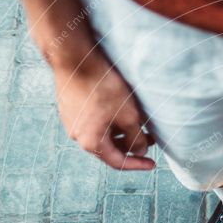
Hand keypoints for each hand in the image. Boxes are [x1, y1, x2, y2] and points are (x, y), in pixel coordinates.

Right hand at [53, 52, 155, 169]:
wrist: (74, 58)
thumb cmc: (103, 87)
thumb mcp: (129, 116)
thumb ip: (136, 139)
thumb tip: (139, 151)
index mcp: (91, 143)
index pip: (118, 162)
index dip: (138, 164)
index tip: (152, 164)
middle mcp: (77, 136)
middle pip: (109, 149)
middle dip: (131, 145)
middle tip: (150, 139)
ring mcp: (71, 122)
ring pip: (102, 134)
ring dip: (121, 133)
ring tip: (139, 123)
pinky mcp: (70, 108)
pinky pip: (93, 122)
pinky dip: (109, 122)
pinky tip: (121, 111)